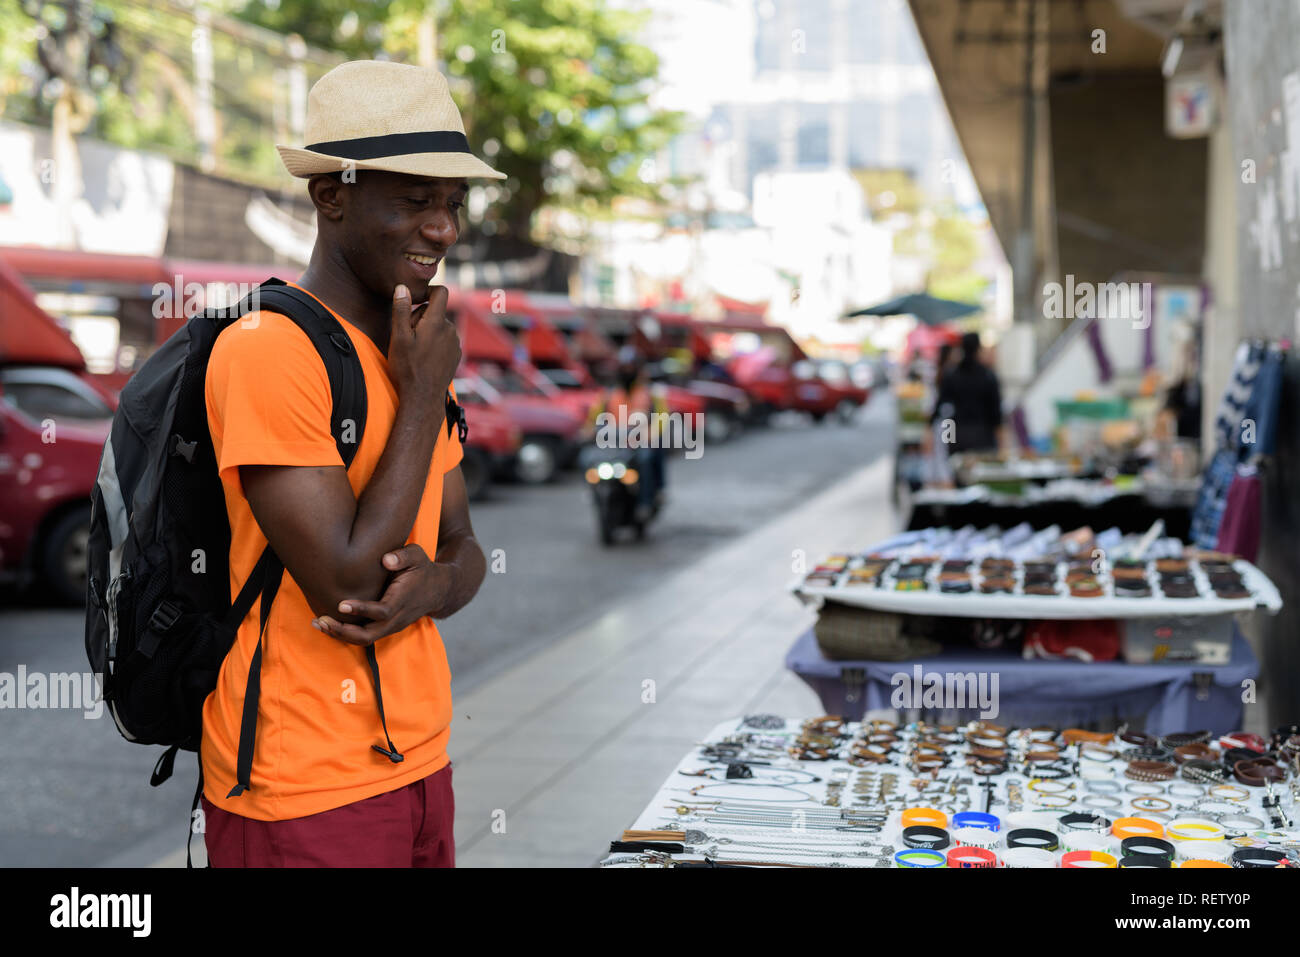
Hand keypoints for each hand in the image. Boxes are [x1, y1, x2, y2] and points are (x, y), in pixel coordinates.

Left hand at [311, 544, 454, 645]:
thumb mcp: (417, 555)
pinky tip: (327, 624)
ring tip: (318, 623)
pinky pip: (364, 637)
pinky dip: (345, 634)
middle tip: (321, 620)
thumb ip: (403, 556)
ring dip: (340, 635)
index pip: (382, 611)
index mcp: (403, 600)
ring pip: (365, 639)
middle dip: (344, 631)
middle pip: (370, 634)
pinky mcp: (385, 628)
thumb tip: (386, 560)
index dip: (362, 609)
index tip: (341, 604)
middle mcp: (397, 618)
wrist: (438, 590)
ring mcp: (391, 626)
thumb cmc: (422, 569)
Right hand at [387, 284, 459, 406]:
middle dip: (419, 317)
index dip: (428, 290)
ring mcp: (455, 343)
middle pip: (435, 311)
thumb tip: (402, 287)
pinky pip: (444, 339)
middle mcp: (450, 329)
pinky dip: (434, 343)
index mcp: (436, 322)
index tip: (416, 298)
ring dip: (426, 331)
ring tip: (414, 350)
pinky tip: (424, 358)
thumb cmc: (408, 368)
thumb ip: (400, 310)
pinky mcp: (456, 354)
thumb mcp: (398, 337)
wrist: (423, 397)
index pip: (441, 292)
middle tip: (406, 336)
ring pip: (439, 326)